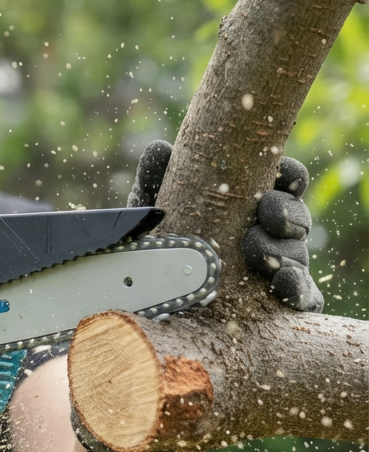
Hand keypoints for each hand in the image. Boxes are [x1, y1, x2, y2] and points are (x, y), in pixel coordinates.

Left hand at [127, 144, 321, 311]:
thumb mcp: (152, 210)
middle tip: (266, 214)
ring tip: (257, 253)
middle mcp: (271, 232)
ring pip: (298, 254)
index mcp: (251, 202)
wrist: (148, 295)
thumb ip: (156, 180)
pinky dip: (298, 289)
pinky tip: (283, 283)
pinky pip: (303, 297)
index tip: (282, 177)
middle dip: (286, 213)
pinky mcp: (279, 302)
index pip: (286, 181)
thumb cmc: (159, 241)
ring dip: (283, 251)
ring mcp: (278, 268)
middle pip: (296, 216)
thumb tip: (160, 149)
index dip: (289, 177)